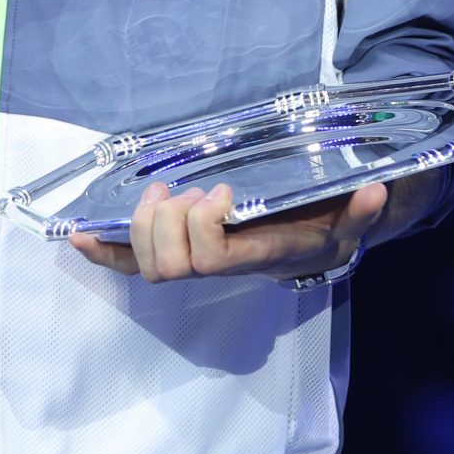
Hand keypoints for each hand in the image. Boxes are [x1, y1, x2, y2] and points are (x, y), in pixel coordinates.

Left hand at [68, 179, 384, 283]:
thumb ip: (360, 211)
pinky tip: (77, 237)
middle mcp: (221, 264)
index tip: (222, 192)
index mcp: (256, 255)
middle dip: (166, 222)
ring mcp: (196, 261)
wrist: (313, 240)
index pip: (214, 258)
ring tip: (163, 190)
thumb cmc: (324, 226)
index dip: (203, 227)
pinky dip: (103, 251)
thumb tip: (376, 191)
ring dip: (143, 223)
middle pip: (171, 264)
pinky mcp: (178, 251)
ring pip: (150, 264)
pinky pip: (133, 263)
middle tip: (182, 189)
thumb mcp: (347, 219)